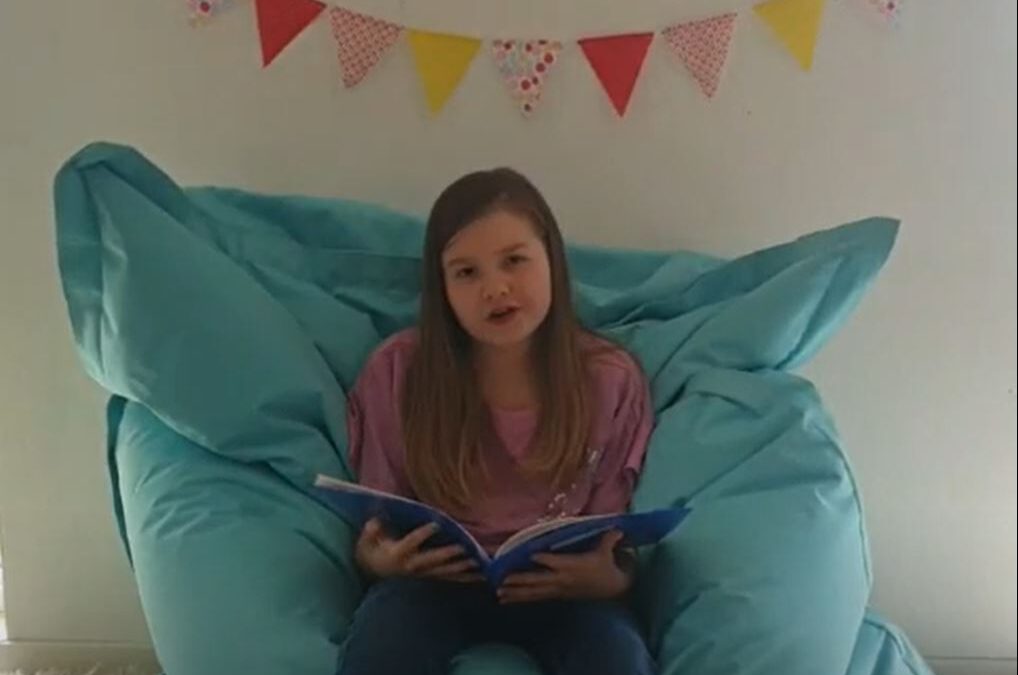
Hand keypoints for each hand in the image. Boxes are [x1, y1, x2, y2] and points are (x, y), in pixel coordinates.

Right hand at [354, 518, 481, 582]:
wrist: (375, 574)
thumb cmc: (372, 552)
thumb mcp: (365, 543)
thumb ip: (371, 532)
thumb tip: (374, 521)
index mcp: (397, 554)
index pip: (411, 542)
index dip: (422, 534)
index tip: (435, 523)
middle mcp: (412, 566)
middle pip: (432, 560)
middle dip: (448, 555)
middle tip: (463, 549)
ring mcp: (423, 573)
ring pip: (444, 572)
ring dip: (461, 568)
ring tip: (478, 564)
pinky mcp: (431, 576)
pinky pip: (450, 578)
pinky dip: (466, 578)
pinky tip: (481, 576)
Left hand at [497, 530, 632, 603]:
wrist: (612, 588)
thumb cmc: (605, 566)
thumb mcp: (606, 551)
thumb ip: (607, 538)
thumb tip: (615, 524)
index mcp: (572, 566)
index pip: (555, 561)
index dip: (543, 558)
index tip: (530, 555)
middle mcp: (562, 579)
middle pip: (538, 580)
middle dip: (520, 581)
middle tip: (502, 581)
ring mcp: (558, 589)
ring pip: (534, 592)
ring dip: (516, 593)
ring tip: (499, 593)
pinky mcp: (556, 594)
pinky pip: (536, 597)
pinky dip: (521, 598)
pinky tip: (506, 599)